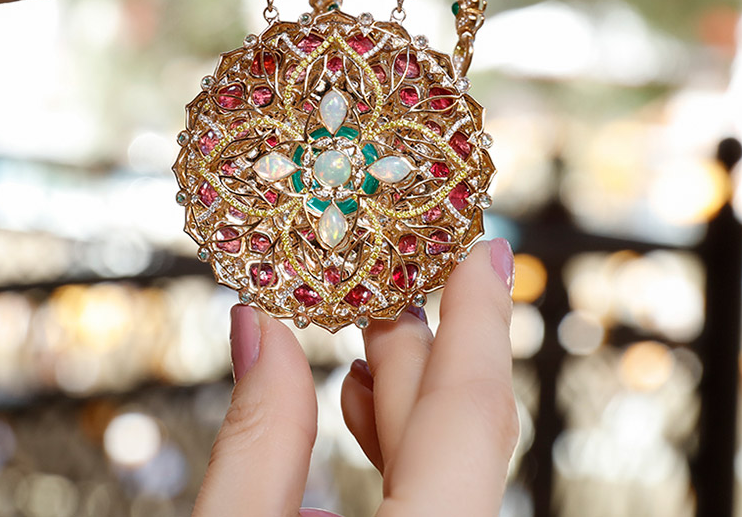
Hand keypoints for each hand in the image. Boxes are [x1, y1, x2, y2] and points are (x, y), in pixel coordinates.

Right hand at [193, 240, 518, 515]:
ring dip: (401, 394)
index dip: (479, 319)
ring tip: (359, 329)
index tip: (484, 249)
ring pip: (449, 466)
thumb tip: (259, 325)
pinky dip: (396, 448)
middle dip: (419, 344)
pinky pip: (436, 499)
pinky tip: (352, 402)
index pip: (468, 409)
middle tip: (383, 268)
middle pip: (458, 431)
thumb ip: (257, 437)